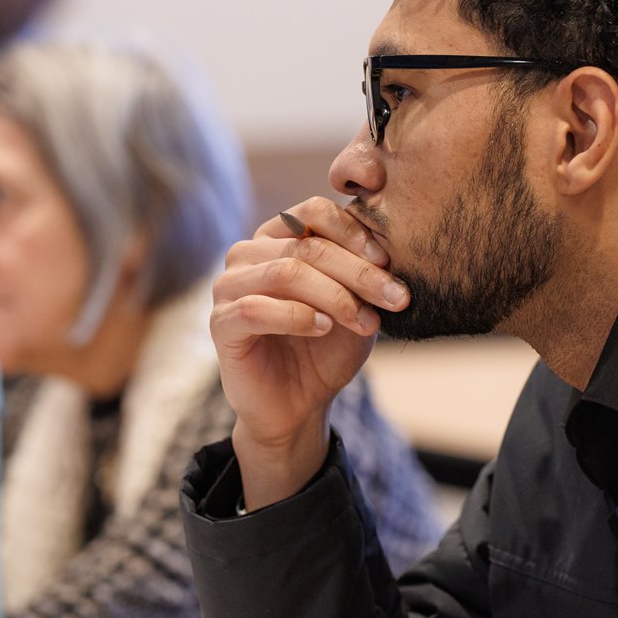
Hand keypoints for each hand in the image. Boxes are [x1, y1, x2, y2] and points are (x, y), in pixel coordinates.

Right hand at [210, 197, 407, 507]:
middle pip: (307, 244)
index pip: (315, 212)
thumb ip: (366, 274)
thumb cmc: (327, 349)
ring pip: (285, 272)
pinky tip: (324, 328)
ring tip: (365, 321)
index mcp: (279, 237)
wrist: (300, 405)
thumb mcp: (358, 306)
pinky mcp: (221, 324)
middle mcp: (248, 254)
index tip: (389, 261)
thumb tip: (390, 248)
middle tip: (396, 297)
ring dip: (335, 295)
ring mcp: (228, 286)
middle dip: (359, 272)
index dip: (355, 232)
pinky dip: (297, 317)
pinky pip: (255, 309)